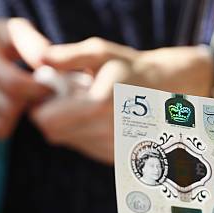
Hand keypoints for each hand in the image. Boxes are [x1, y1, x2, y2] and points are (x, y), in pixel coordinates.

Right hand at [0, 18, 50, 138]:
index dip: (39, 89)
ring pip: (2, 125)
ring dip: (20, 116)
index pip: (14, 84)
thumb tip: (54, 67)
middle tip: (40, 96)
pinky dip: (8, 124)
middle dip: (31, 104)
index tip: (52, 86)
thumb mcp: (12, 30)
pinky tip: (11, 109)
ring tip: (25, 100)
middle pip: (8, 109)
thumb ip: (33, 45)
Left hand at [31, 38, 213, 163]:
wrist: (171, 92)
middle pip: (55, 134)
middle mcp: (107, 133)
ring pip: (71, 142)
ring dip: (73, 126)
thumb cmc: (131, 68)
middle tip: (73, 98)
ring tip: (93, 106)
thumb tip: (41, 61)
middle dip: (56, 116)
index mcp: (99, 105)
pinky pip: (87, 148)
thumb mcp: (102, 53)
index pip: (46, 122)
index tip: (52, 94)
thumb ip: (69, 57)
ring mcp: (114, 149)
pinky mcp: (119, 158)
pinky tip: (103, 119)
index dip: (42, 107)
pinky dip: (87, 134)